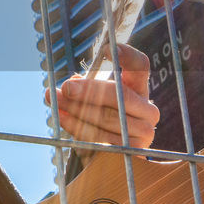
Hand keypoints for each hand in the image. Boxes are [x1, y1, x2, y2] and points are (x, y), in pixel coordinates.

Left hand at [45, 44, 159, 153]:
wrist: (116, 153)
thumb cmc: (103, 117)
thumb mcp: (96, 97)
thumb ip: (86, 86)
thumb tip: (71, 82)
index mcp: (140, 89)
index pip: (140, 66)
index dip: (127, 56)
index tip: (106, 49)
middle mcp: (148, 109)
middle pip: (121, 94)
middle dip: (89, 90)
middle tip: (66, 87)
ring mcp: (144, 132)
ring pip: (108, 117)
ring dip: (77, 108)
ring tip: (55, 100)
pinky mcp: (133, 151)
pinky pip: (101, 136)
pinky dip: (78, 126)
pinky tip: (62, 117)